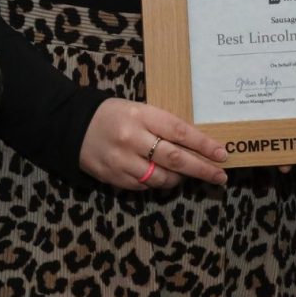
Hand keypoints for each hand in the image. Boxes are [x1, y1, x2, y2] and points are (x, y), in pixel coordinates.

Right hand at [78, 99, 227, 190]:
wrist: (73, 127)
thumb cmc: (113, 115)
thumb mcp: (138, 110)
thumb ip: (163, 125)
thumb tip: (196, 144)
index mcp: (141, 115)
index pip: (180, 131)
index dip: (203, 145)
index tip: (222, 154)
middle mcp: (133, 138)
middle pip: (175, 158)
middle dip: (202, 169)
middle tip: (220, 176)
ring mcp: (123, 161)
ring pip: (162, 177)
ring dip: (179, 179)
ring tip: (186, 175)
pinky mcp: (115, 178)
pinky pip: (145, 186)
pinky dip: (157, 183)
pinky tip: (161, 177)